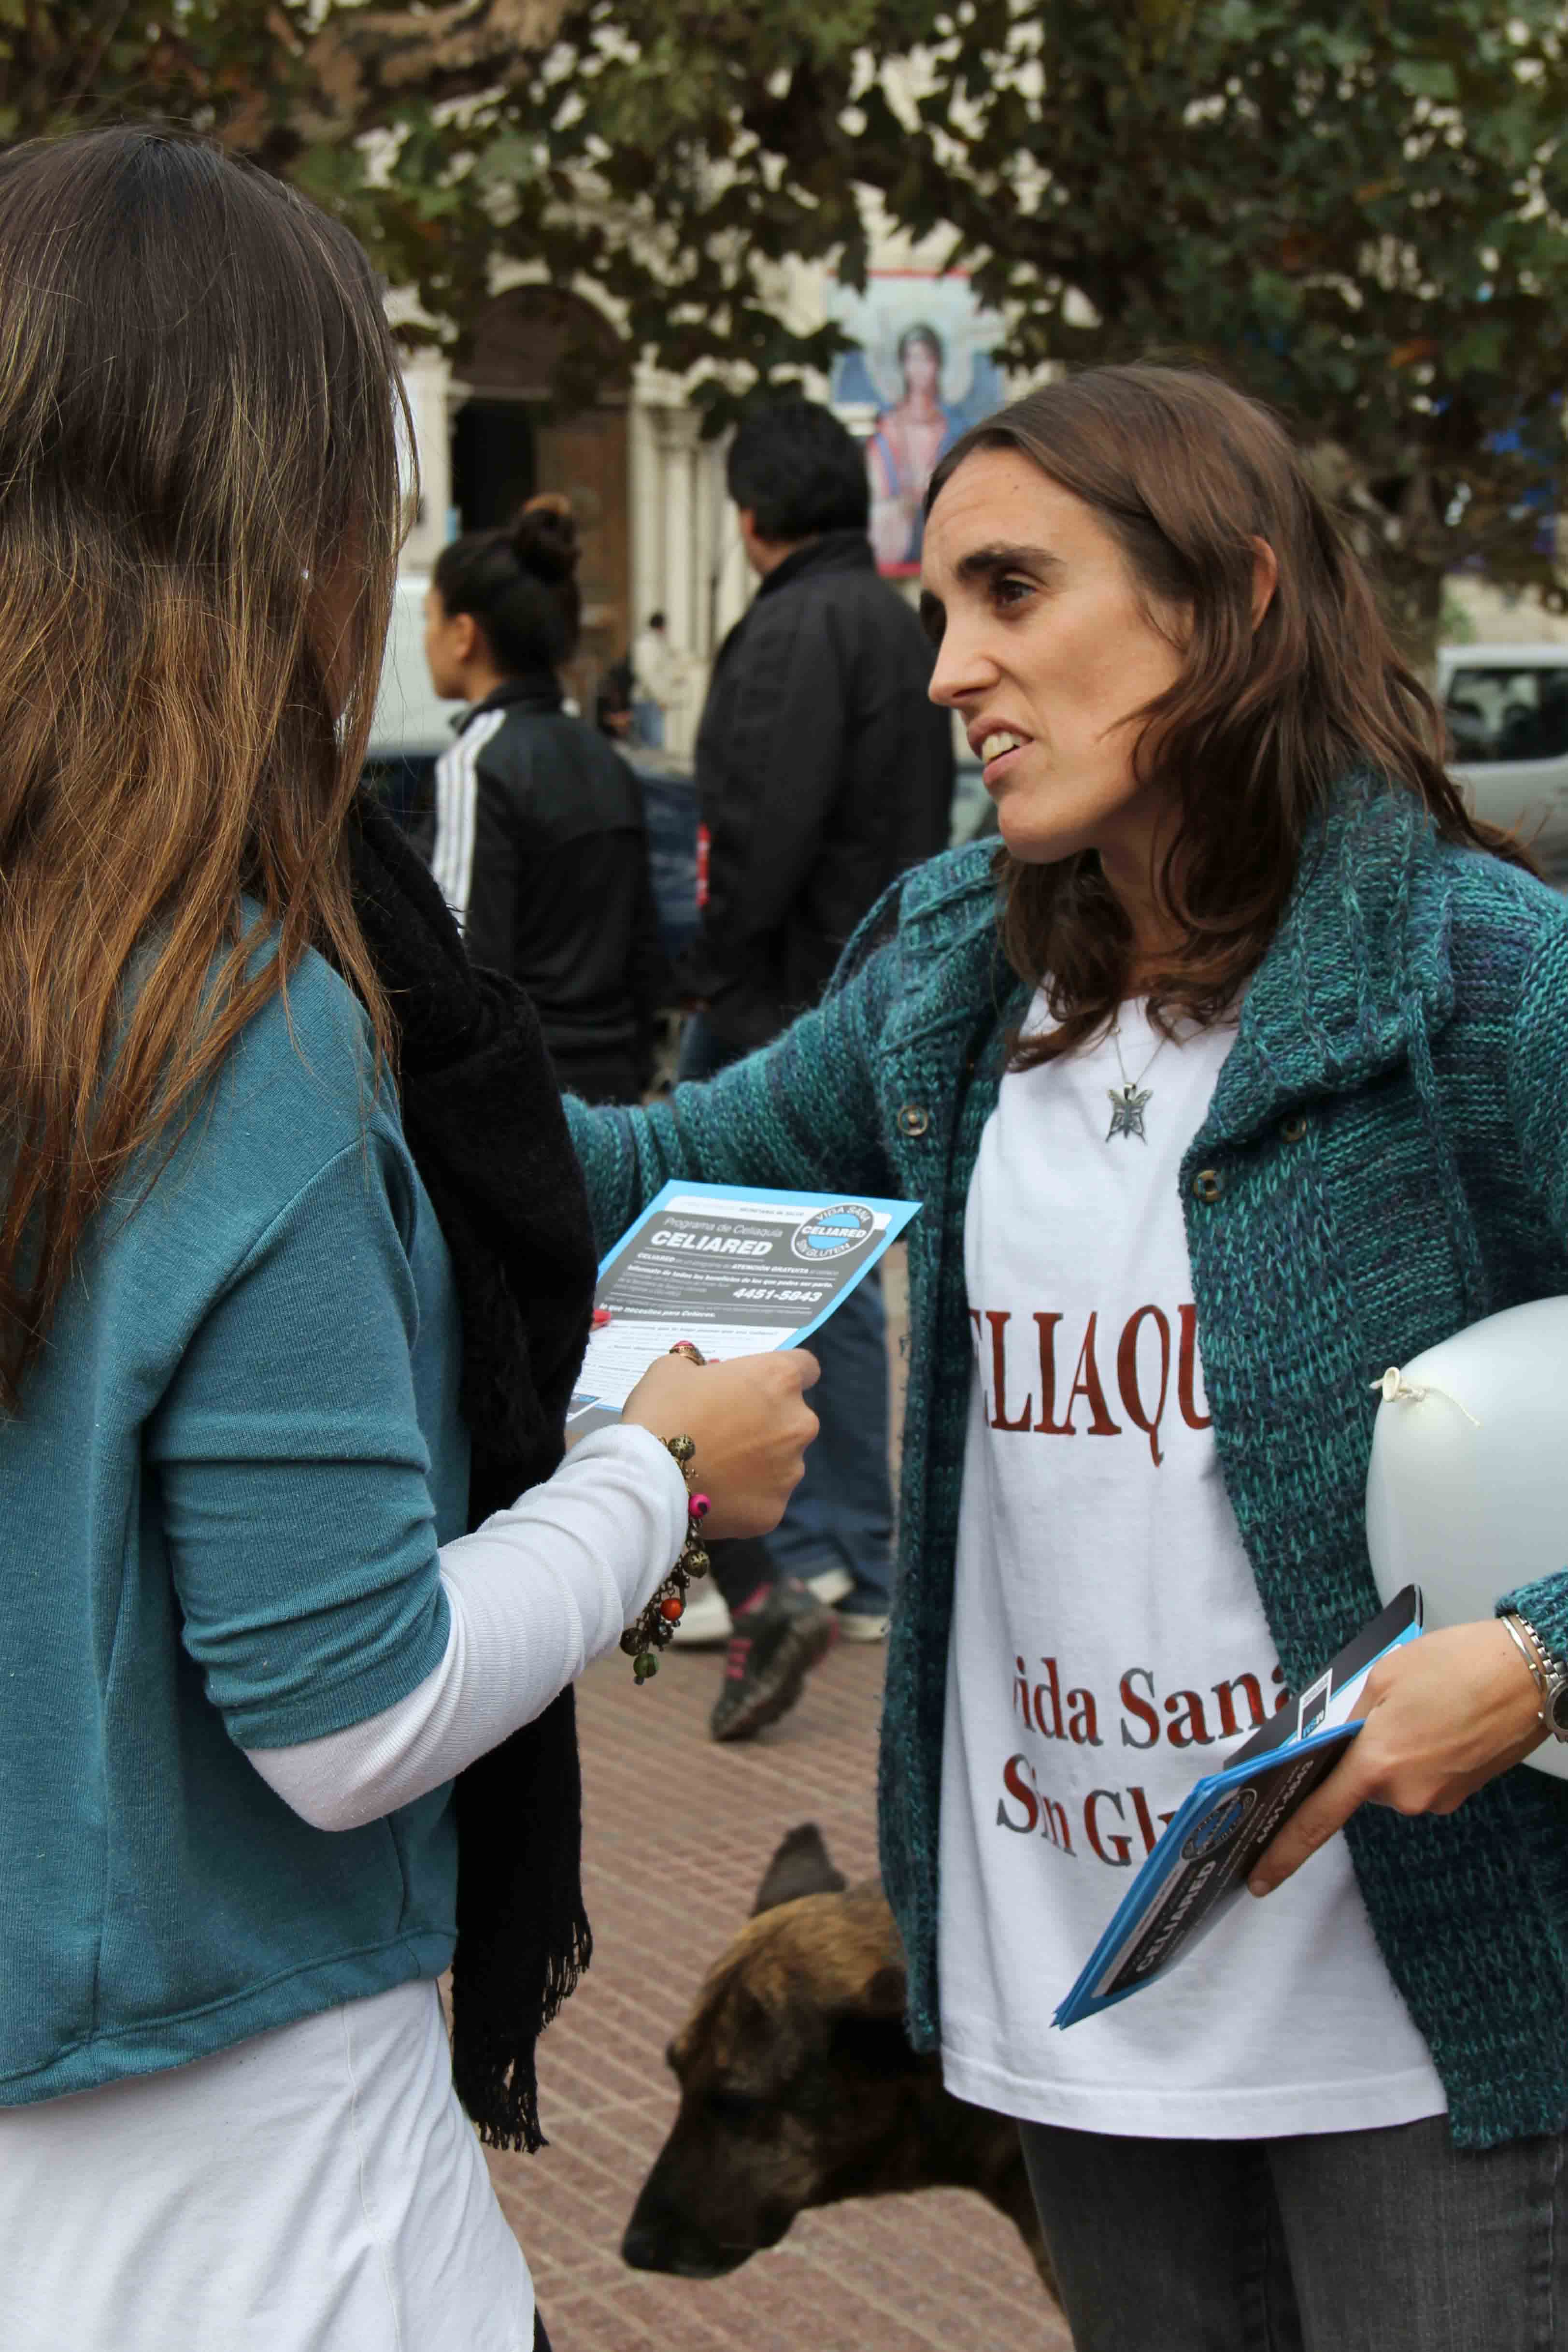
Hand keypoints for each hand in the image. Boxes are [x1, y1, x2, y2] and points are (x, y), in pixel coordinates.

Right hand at [622, 1349, 819, 1539]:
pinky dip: (746, 1495)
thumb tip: (707, 1376)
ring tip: (718, 1468)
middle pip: (793, 1417)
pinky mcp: (775, 1509)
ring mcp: (791, 1471)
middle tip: (726, 1431)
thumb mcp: (672, 1370)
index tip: (758, 1385)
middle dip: (767, 1421)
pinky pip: (765, 1497)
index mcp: (779, 1379)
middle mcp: (798, 1423)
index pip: (805, 1367)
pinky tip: (716, 1495)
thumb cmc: (662, 1412)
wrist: (648, 1480)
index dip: (780, 1375)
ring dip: (759, 1460)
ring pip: (782, 1460)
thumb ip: (700, 1367)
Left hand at [1248, 1621, 1544, 1896]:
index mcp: (1376, 1765)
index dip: (1283, 1852)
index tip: (1258, 1879)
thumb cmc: (1462, 1666)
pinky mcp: (1462, 1793)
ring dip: (1395, 1747)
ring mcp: (1438, 1798)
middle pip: (1361, 1783)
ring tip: (1422, 1703)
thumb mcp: (1384, 1678)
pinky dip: (1422, 1750)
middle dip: (1362, 1752)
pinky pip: (1422, 1774)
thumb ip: (1351, 1717)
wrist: (1532, 1674)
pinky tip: (1440, 1718)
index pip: (1316, 1818)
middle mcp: (1406, 1794)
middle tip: (1386, 1707)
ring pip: (1393, 1776)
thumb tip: (1334, 1741)